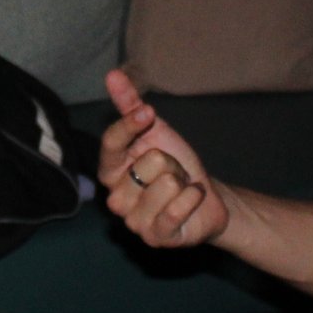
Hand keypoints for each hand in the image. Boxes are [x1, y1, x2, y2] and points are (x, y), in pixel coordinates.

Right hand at [101, 69, 229, 248]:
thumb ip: (131, 105)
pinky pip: (178, 208)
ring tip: (179, 190)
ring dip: (184, 182)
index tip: (149, 112)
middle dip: (172, 162)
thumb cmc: (175, 164)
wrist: (203, 198)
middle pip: (150, 161)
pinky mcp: (154, 238)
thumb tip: (112, 74)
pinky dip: (193, 198)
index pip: (111, 143)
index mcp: (110, 170)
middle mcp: (115, 197)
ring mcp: (132, 220)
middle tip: (173, 173)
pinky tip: (190, 201)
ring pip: (167, 183)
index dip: (131, 125)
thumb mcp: (155, 131)